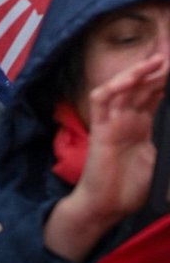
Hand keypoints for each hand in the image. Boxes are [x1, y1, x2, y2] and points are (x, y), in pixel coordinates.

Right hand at [43, 53, 167, 261]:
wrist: (107, 206)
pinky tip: (127, 80)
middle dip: (155, 71)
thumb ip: (163, 143)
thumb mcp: (157, 161)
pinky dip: (112, 88)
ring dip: (137, 74)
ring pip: (122, 88)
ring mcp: (112, 121)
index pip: (153, 96)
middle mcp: (127, 119)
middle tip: (168, 56)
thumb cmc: (130, 189)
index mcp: (141, 125)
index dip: (163, 81)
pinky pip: (101, 101)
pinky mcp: (100, 128)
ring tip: (155, 62)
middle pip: (140, 88)